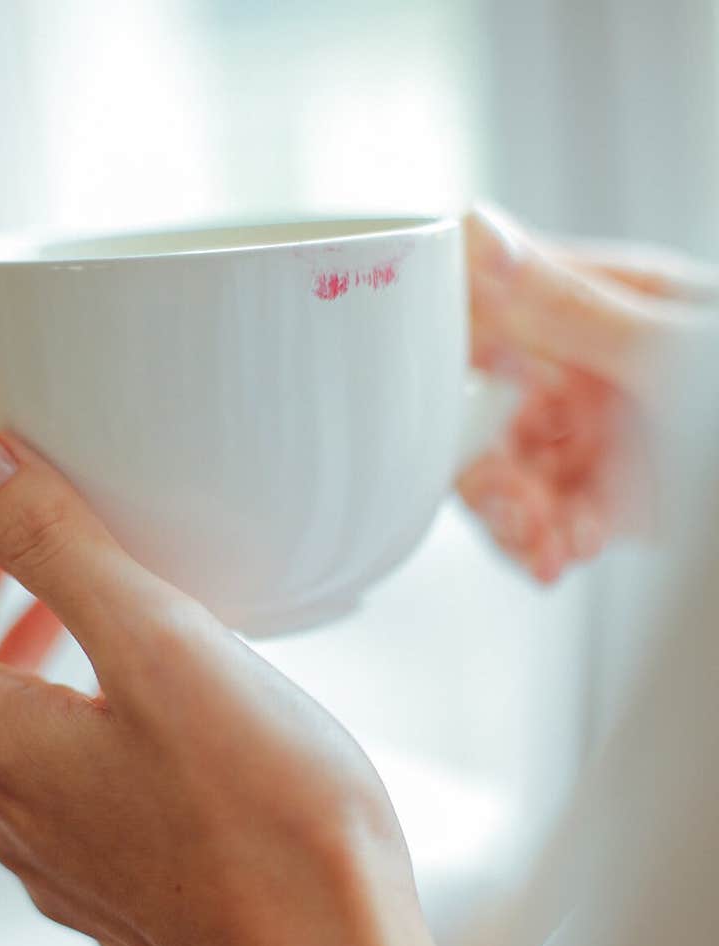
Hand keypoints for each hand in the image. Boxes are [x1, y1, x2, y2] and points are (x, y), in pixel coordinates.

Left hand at [0, 426, 430, 945]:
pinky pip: (53, 784)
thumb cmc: (266, 818)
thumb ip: (54, 545)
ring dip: (14, 657)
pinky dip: (68, 715)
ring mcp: (58, 859)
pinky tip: (151, 701)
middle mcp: (7, 814)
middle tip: (25, 541)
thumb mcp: (159, 647)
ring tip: (82, 608)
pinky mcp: (116, 883)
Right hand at [460, 204, 717, 581]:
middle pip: (484, 415)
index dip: (446, 362)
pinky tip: (562, 556)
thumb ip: (568, 306)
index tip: (429, 406)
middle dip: (485, 468)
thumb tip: (478, 237)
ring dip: (513, 519)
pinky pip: (547, 525)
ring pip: (509, 480)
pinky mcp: (612, 500)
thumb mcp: (669, 349)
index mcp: (599, 304)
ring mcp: (597, 436)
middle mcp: (588, 368)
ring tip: (545, 546)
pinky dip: (543, 547)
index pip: (489, 316)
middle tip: (510, 504)